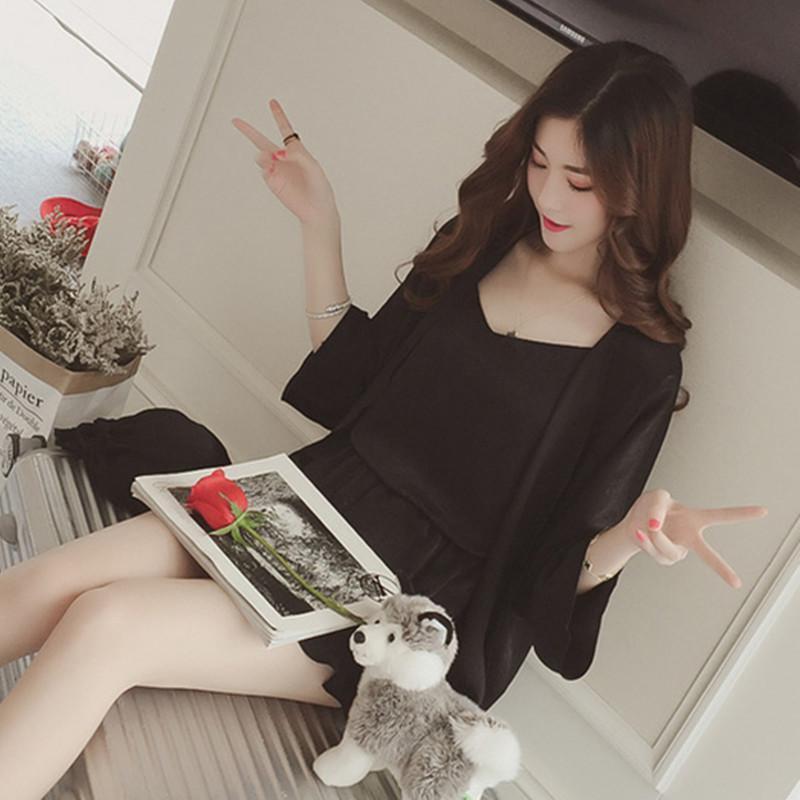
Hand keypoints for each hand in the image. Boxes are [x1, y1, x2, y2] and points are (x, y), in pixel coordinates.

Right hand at [231, 98, 338, 225]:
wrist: (316, 210)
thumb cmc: (319, 188)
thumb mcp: (313, 167)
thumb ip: (297, 156)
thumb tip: (278, 153)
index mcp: (296, 151)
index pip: (285, 130)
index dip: (278, 116)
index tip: (272, 102)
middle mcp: (284, 159)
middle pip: (263, 141)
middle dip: (249, 131)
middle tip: (236, 121)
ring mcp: (277, 170)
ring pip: (263, 156)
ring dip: (264, 154)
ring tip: (269, 158)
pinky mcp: (273, 182)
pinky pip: (265, 170)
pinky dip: (267, 167)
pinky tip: (272, 169)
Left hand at [624, 489, 767, 588]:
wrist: (634, 524)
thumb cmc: (651, 509)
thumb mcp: (657, 496)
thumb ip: (658, 505)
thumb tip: (655, 524)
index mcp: (695, 518)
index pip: (721, 516)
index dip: (743, 514)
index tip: (764, 512)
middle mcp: (689, 536)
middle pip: (706, 552)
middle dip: (721, 567)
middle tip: (736, 583)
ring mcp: (678, 549)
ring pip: (666, 544)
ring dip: (654, 532)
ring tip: (649, 523)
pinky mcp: (664, 558)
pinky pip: (652, 547)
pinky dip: (643, 538)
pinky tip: (639, 532)